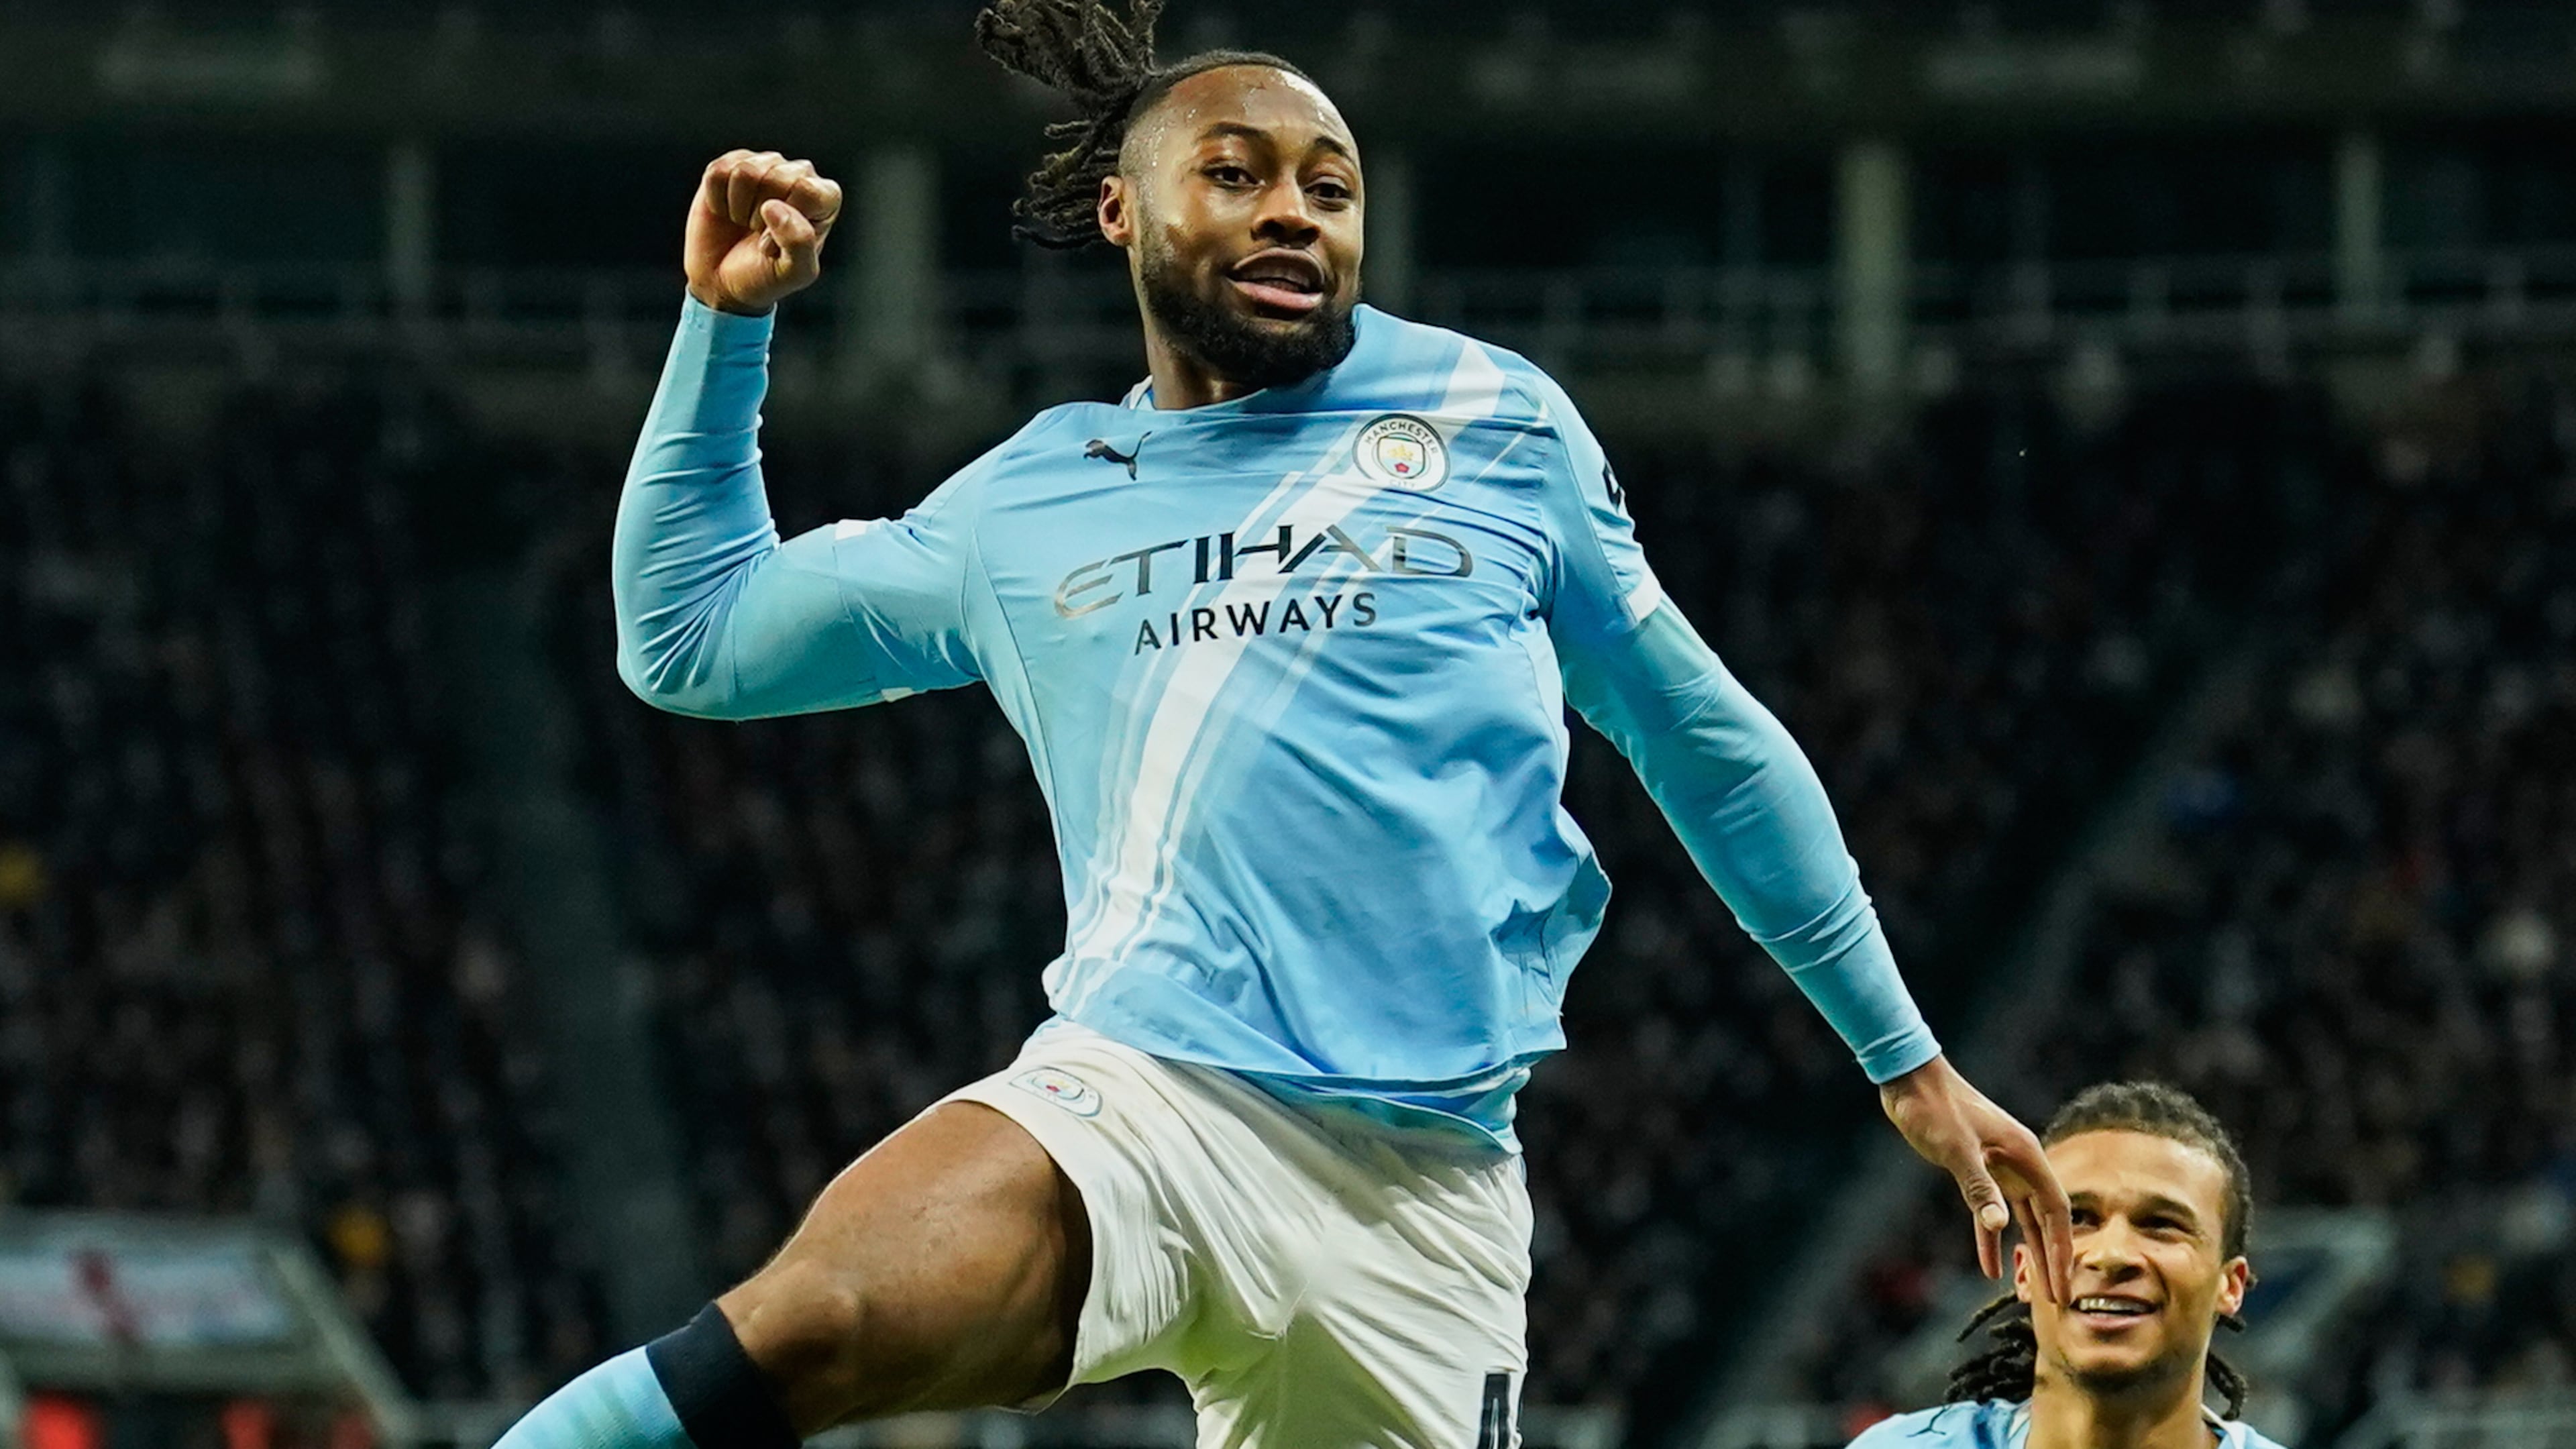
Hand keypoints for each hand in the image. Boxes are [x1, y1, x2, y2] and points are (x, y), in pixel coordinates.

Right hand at [685, 150, 843, 316]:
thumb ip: (798, 243)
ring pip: (745, 172)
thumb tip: (773, 206)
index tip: (778, 242)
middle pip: (774, 178)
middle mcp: (798, 174)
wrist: (723, 279)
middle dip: (759, 215)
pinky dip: (717, 200)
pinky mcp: (732, 162)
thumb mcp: (794, 272)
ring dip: (738, 207)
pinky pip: (718, 173)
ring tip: (745, 222)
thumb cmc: (766, 274)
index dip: (785, 221)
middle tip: (759, 232)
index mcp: (825, 197)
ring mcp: (765, 164)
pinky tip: (728, 211)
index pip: (807, 190)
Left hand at [1879, 1055, 2072, 1302]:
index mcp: (2026, 1156)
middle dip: (2051, 1259)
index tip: (2064, 1285)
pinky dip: (1990, 1238)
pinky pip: (1988, 1211)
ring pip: (2020, 1218)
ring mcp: (1999, 1167)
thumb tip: (2000, 1225)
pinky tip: (1988, 1267)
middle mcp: (2019, 1164)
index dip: (2063, 1249)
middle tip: (2059, 1300)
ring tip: (2031, 1291)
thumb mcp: (1956, 1149)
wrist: (1909, 1079)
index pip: (2056, 1211)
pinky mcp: (1976, 1170)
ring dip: (2027, 1252)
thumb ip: (1978, 1187)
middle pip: (2044, 1220)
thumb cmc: (1935, 1107)